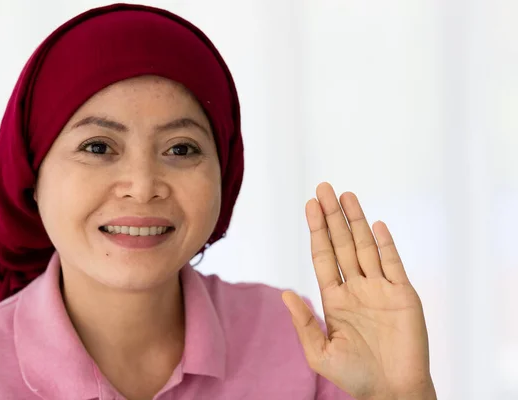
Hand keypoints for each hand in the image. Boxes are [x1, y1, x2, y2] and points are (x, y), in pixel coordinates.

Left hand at [282, 183, 435, 399]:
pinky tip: (375, 225)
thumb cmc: (355, 377)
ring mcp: (380, 289)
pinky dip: (385, 243)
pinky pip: (393, 263)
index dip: (316, 231)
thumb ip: (303, 323)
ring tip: (345, 195)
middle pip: (342, 244)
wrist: (393, 391)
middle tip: (323, 188)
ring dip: (355, 221)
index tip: (309, 206)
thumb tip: (284, 293)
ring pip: (365, 247)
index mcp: (334, 299)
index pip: (323, 256)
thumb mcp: (319, 353)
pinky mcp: (403, 294)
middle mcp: (356, 288)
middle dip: (332, 217)